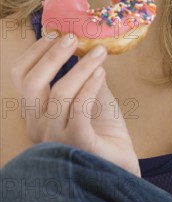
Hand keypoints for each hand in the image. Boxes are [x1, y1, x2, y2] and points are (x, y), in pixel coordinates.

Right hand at [11, 34, 140, 175]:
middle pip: (32, 83)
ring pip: (59, 93)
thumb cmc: (103, 131)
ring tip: (99, 52)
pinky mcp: (76, 145)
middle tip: (73, 38)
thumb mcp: (90, 96)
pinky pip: (79, 109)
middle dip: (52, 55)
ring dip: (81, 67)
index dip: (35, 52)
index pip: (21, 77)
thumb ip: (82, 75)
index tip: (55, 33)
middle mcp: (38, 126)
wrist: (120, 167)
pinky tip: (102, 73)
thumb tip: (84, 45)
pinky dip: (90, 86)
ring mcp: (55, 138)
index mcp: (36, 112)